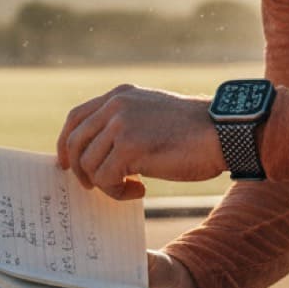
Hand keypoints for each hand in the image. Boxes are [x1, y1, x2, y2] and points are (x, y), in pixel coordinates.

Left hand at [56, 83, 224, 200]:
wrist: (222, 132)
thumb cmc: (194, 132)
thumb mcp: (152, 116)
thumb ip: (125, 125)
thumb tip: (100, 152)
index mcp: (120, 95)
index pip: (76, 117)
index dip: (66, 143)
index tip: (66, 164)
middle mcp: (116, 105)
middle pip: (75, 142)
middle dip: (80, 170)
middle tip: (95, 187)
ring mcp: (121, 123)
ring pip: (89, 164)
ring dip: (106, 185)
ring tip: (132, 187)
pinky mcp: (130, 146)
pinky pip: (106, 178)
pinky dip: (118, 192)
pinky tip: (140, 190)